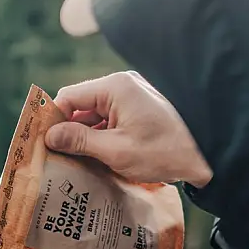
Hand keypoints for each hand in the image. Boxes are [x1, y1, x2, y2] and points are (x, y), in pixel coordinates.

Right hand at [45, 71, 212, 188]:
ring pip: (93, 116)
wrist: (206, 154)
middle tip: (53, 157)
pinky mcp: (137, 111)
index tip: (41, 143)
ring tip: (71, 162)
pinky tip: (92, 159)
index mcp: (115, 88)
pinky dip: (98, 138)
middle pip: (80, 106)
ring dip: (82, 138)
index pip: (69, 96)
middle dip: (66, 131)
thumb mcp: (115, 151)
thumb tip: (50, 136)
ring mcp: (131, 98)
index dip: (52, 119)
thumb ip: (80, 141)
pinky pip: (108, 121)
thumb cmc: (163, 152)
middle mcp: (121, 86)